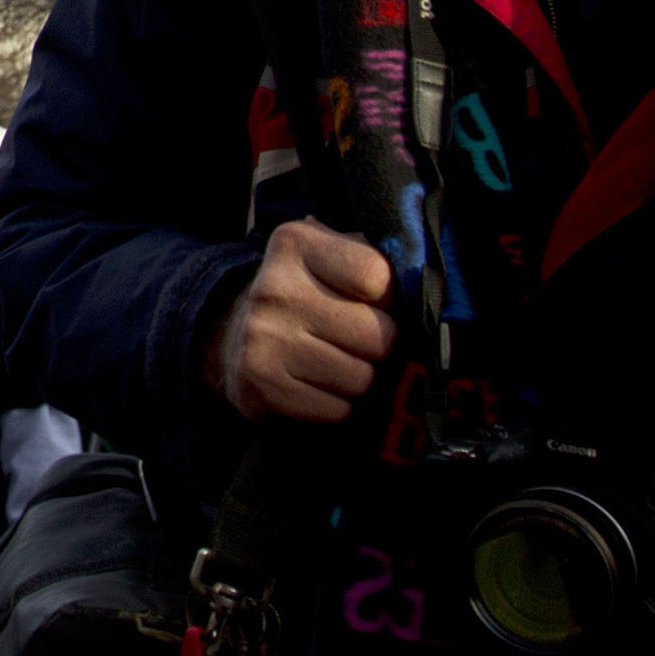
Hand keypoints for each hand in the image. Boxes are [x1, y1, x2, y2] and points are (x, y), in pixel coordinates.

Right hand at [204, 220, 397, 422]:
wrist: (231, 332)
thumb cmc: (301, 291)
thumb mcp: (328, 253)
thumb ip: (374, 258)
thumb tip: (423, 292)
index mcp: (295, 245)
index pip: (377, 277)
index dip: (388, 297)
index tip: (374, 302)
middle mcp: (274, 290)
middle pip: (378, 335)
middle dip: (380, 344)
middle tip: (359, 339)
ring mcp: (264, 341)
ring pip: (362, 378)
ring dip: (361, 377)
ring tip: (337, 360)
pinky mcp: (261, 387)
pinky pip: (337, 410)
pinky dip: (338, 404)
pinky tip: (318, 384)